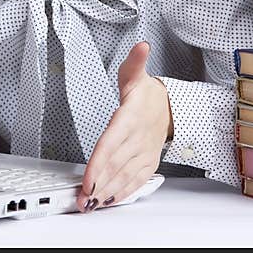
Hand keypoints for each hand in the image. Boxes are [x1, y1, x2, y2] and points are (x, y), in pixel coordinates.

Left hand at [76, 41, 172, 212]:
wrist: (170, 107)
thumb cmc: (146, 94)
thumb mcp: (135, 73)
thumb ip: (135, 62)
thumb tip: (141, 47)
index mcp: (130, 118)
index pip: (111, 143)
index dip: (98, 163)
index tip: (87, 180)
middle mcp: (138, 138)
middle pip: (115, 164)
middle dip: (98, 184)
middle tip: (82, 200)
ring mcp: (144, 152)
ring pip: (125, 176)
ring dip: (108, 193)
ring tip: (91, 205)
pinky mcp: (148, 162)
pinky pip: (137, 181)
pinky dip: (124, 193)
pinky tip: (109, 201)